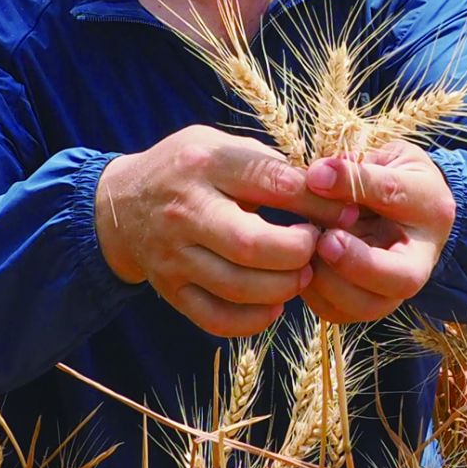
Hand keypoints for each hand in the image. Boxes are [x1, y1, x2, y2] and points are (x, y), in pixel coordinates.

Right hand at [95, 127, 340, 339]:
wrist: (121, 205)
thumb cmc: (189, 171)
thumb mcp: (222, 148)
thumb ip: (270, 167)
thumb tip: (334, 194)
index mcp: (205, 164)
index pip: (270, 184)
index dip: (317, 204)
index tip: (345, 214)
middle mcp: (185, 211)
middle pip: (251, 244)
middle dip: (298, 253)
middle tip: (317, 249)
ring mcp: (173, 256)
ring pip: (237, 286)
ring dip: (282, 287)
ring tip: (301, 275)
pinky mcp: (170, 290)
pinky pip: (216, 318)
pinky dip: (253, 319)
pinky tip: (272, 305)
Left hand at [301, 141, 455, 324]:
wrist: (402, 209)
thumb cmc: (390, 177)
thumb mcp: (384, 159)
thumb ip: (355, 169)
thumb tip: (316, 176)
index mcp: (427, 207)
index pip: (395, 195)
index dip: (355, 185)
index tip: (317, 177)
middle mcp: (421, 257)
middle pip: (402, 279)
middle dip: (358, 263)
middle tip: (324, 240)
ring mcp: (395, 289)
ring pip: (368, 305)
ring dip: (329, 281)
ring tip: (305, 250)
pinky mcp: (367, 304)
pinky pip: (339, 312)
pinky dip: (313, 292)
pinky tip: (301, 266)